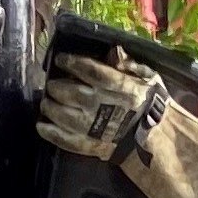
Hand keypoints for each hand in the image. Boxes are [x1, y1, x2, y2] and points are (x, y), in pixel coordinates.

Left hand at [39, 51, 167, 161]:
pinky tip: (41, 124)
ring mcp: (94, 128)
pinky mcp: (89, 146)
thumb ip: (130, 64)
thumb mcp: (148, 78)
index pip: (90, 71)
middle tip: (52, 84)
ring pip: (63, 115)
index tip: (61, 59)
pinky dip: (50, 132)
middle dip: (57, 86)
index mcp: (120, 88)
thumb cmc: (149, 103)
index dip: (72, 63)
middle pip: (71, 93)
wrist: (155, 139)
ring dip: (50, 107)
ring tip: (47, 102)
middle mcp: (103, 106)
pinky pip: (65, 140)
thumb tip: (113, 52)